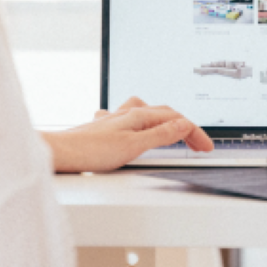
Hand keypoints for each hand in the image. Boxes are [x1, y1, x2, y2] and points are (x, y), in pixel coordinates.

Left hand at [42, 97, 213, 173]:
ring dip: (165, 121)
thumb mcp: (134, 146)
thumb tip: (184, 124)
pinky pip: (130, 120)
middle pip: (164, 114)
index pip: (176, 119)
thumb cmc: (90, 150)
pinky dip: (143, 124)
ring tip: (174, 132)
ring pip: (147, 113)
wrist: (59, 153)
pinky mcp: (104, 129)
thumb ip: (161, 135)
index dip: (194, 133)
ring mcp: (115, 120)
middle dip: (185, 127)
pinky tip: (136, 130)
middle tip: (198, 144)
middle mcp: (126, 113)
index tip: (206, 147)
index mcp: (138, 115)